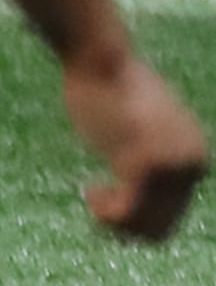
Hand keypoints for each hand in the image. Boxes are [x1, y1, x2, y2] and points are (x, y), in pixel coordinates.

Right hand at [68, 52, 204, 243]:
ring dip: (112, 220)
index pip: (171, 214)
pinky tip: (91, 189)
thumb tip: (139, 184)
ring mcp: (171, 165)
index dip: (134, 215)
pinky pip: (127, 211)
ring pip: (144, 225)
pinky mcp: (144, 163)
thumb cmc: (109, 87)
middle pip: (160, 227)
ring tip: (93, 194)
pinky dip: (105, 211)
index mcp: (194, 158)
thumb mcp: (139, 128)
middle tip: (95, 196)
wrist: (101, 58)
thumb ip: (149, 155)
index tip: (104, 192)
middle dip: (122, 223)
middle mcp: (192, 164)